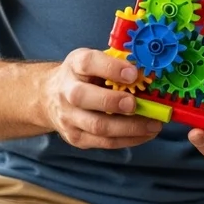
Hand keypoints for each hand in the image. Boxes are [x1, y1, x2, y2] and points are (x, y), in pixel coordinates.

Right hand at [40, 48, 163, 149]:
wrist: (50, 97)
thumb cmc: (84, 76)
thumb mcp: (95, 61)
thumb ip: (118, 64)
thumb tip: (150, 72)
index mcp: (75, 65)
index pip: (88, 63)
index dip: (111, 68)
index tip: (133, 73)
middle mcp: (66, 91)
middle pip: (83, 97)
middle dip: (112, 102)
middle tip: (136, 104)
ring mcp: (69, 117)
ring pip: (97, 125)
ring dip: (129, 127)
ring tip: (153, 125)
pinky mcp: (76, 137)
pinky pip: (104, 142)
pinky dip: (128, 139)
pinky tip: (145, 134)